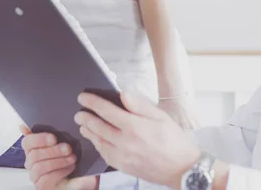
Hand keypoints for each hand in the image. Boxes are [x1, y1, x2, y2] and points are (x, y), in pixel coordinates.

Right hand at [20, 125, 98, 189]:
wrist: (80, 176)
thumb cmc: (69, 157)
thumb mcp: (64, 141)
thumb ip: (51, 130)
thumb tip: (27, 124)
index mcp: (34, 148)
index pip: (27, 142)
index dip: (39, 138)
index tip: (53, 138)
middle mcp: (32, 162)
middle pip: (33, 155)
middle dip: (52, 151)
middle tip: (68, 148)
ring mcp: (36, 175)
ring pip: (38, 167)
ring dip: (58, 161)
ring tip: (72, 158)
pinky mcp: (41, 186)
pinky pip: (45, 179)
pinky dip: (60, 171)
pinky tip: (71, 167)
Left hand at [74, 91, 200, 189]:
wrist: (181, 168)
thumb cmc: (174, 140)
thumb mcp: (161, 116)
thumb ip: (140, 105)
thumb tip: (123, 93)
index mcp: (134, 126)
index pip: (106, 111)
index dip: (92, 103)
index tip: (83, 97)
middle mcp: (124, 142)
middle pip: (97, 127)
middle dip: (85, 117)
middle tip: (79, 113)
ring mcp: (122, 156)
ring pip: (98, 142)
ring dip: (88, 132)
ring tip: (83, 125)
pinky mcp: (122, 166)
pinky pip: (104, 154)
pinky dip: (97, 145)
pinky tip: (96, 140)